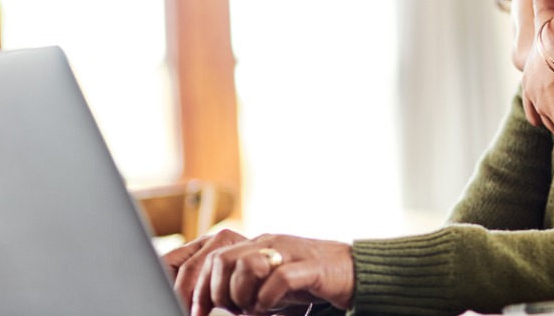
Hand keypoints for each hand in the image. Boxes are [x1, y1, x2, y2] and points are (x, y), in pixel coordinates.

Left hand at [164, 230, 353, 315]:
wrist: (355, 271)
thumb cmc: (310, 280)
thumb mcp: (270, 281)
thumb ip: (245, 286)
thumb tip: (212, 306)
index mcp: (257, 245)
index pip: (213, 257)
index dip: (199, 288)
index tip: (198, 312)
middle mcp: (269, 244)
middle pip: (222, 260)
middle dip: (218, 293)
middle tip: (232, 311)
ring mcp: (290, 252)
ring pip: (246, 266)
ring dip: (242, 295)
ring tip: (253, 309)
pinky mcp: (309, 268)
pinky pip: (279, 280)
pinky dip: (268, 299)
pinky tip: (273, 307)